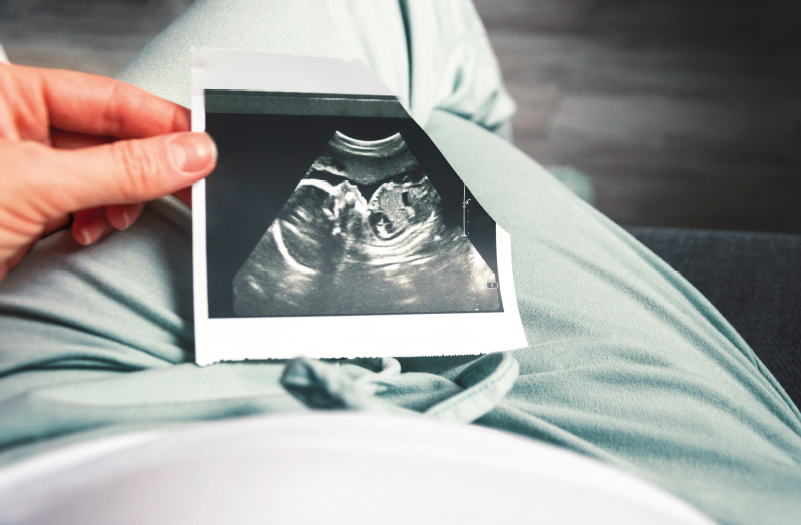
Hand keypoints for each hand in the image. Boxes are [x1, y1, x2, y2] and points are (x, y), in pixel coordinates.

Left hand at [0, 63, 215, 280]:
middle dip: (144, 167)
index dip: (160, 121)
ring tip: (111, 218)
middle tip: (189, 184)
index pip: (106, 98)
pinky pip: (88, 203)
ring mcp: (25, 169)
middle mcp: (16, 126)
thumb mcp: (36, 186)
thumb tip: (190, 154)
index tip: (203, 144)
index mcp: (5, 95)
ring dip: (120, 199)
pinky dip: (99, 218)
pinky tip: (88, 231)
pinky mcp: (31, 207)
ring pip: (104, 174)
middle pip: (110, 136)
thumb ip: (121, 168)